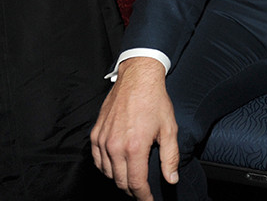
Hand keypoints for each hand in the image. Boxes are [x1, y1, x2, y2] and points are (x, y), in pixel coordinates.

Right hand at [91, 58, 178, 200]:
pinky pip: (97, 160)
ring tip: (131, 179)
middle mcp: (115, 146)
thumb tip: (171, 179)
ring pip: (107, 173)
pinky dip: (105, 168)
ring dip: (119, 179)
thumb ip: (170, 157)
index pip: (136, 183)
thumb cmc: (155, 101)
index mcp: (135, 147)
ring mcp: (103, 140)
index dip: (143, 196)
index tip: (149, 200)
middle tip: (142, 191)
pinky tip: (115, 167)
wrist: (137, 79)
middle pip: (120, 181)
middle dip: (132, 190)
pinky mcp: (95, 134)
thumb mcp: (169, 129)